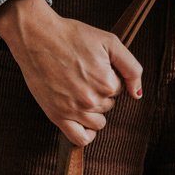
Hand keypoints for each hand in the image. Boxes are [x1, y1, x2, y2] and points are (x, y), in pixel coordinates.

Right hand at [0, 0, 144, 146]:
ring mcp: (74, 110)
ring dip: (93, 111)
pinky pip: (80, 139)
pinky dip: (86, 135)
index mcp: (106, 82)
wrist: (36, 36)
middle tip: (83, 76)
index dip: (108, 77)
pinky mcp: (58, 116)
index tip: (93, 67)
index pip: (118, 90)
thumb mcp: (109, 42)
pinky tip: (83, 122)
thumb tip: (137, 94)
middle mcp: (91, 99)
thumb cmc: (71, 36)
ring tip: (79, 92)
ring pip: (98, 123)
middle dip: (100, 93)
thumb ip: (131, 67)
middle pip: (108, 106)